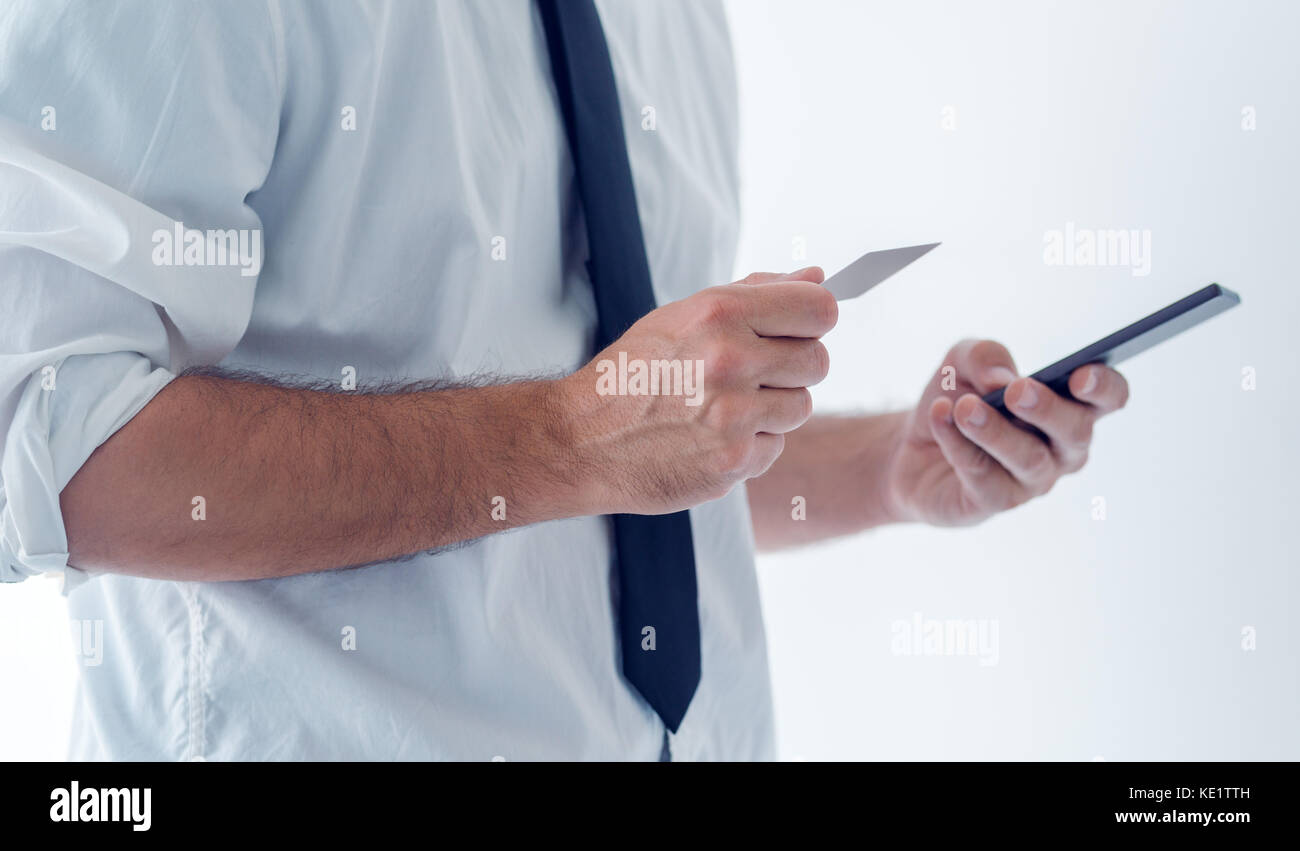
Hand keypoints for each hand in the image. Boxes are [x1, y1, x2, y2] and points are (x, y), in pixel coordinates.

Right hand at [557, 268, 836, 514]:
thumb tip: (818, 275)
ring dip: (772, 409)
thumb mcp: (684, 316)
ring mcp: (733, 416)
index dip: (814, 319)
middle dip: (792, 367)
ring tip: (724, 407)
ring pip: (800, 407)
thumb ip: (756, 293)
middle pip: (818, 361)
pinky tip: (711, 437)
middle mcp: (729, 361)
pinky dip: (750, 444)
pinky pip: (774, 446)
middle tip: (751, 373)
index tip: (798, 329)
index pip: (819, 308)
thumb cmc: (635, 372)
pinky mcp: (733, 462)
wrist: (581, 439)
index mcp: (719, 314)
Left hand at [884, 339, 1128, 525]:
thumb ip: (985, 357)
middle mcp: (1062, 448)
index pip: (1109, 397)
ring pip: (1028, 458)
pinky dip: (958, 443)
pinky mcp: (995, 501)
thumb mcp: (962, 364)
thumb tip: (1001, 377)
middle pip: (1075, 432)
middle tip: (1016, 391)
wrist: (914, 446)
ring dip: (996, 430)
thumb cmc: (957, 399)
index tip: (1080, 375)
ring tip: (966, 408)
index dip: (1104, 387)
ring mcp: (1032, 480)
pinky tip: (940, 416)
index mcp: (1070, 406)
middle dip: (1048, 409)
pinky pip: (982, 474)